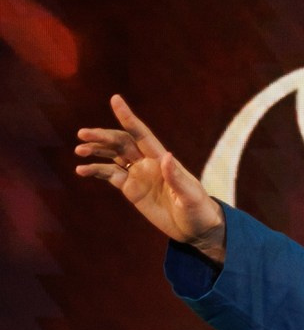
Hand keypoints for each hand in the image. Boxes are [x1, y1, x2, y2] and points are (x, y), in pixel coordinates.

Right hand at [74, 94, 225, 259]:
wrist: (195, 229)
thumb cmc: (198, 209)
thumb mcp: (190, 196)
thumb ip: (176, 178)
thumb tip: (167, 156)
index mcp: (161, 159)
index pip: (141, 134)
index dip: (128, 117)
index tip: (115, 100)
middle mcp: (147, 162)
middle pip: (121, 143)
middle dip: (102, 137)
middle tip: (83, 134)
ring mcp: (137, 174)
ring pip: (112, 156)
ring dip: (96, 151)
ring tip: (79, 150)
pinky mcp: (131, 189)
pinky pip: (110, 175)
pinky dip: (96, 171)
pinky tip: (81, 170)